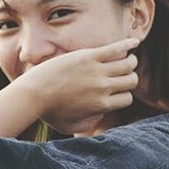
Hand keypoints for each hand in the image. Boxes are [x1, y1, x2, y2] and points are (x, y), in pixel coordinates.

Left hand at [20, 38, 138, 134]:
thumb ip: (88, 124)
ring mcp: (97, 71)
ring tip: (126, 59)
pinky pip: (117, 48)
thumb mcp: (70, 126)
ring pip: (128, 64)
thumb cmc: (48, 112)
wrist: (33, 94)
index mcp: (101, 105)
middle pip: (131, 80)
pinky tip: (135, 42)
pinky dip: (128, 44)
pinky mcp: (89, 56)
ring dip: (129, 61)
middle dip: (129, 78)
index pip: (127, 98)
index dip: (123, 95)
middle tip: (122, 74)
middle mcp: (103, 89)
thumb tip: (101, 116)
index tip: (115, 91)